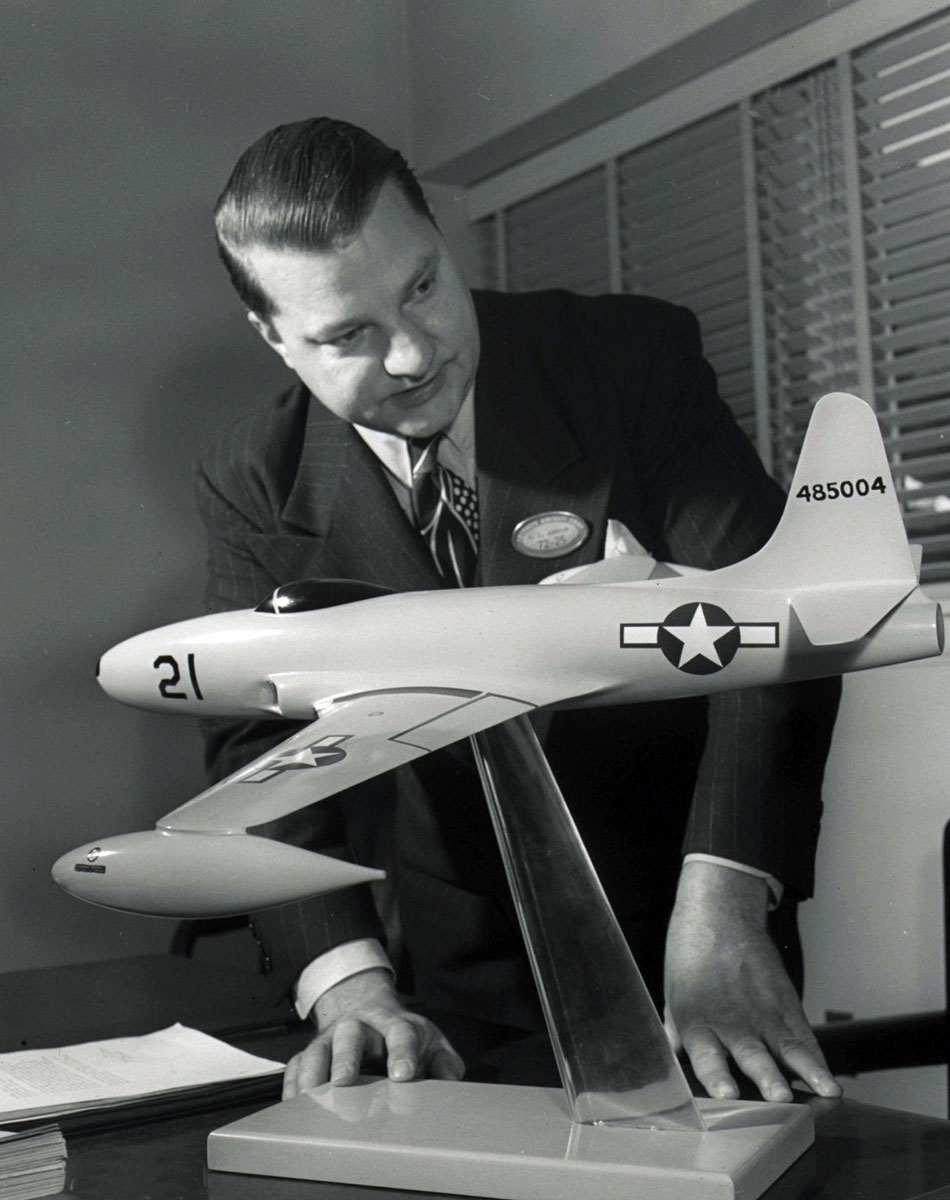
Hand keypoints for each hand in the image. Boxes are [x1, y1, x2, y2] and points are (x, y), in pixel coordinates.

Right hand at [282, 968, 464, 1098]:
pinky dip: (291, 1084)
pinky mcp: (310, 1053)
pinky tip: (292, 1106)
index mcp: (394, 1024)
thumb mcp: (430, 1044)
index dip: (402, 1053)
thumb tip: (449, 1081)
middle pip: (350, 1036)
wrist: (368, 1012)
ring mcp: (330, 1039)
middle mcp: (359, 1026)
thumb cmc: (402, 1038)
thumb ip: (444, 1064)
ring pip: (317, 1050)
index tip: (403, 1075)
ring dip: (313, 1074)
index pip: (400, 1033)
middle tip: (345, 1085)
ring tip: (311, 1101)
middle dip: (346, 1060)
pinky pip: (294, 1065)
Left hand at [664, 860, 840, 1102]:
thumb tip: (675, 1063)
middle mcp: (732, 1022)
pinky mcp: (786, 1004)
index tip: (728, 1094)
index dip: (718, 1076)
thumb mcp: (674, 994)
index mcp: (697, 1022)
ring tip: (825, 1092)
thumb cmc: (692, 957)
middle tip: (781, 1097)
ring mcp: (763, 1013)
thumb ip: (678, 1032)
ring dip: (806, 1073)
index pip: (707, 1056)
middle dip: (767, 1078)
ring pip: (788, 1050)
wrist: (720, 916)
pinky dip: (819, 1063)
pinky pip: (805, 1039)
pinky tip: (831, 1083)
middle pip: (752, 1055)